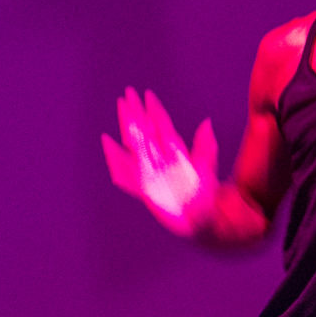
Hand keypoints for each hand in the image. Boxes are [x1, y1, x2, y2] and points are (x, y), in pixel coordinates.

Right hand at [101, 88, 218, 235]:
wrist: (200, 222)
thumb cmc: (207, 198)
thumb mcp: (207, 172)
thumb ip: (205, 149)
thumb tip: (207, 123)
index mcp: (176, 154)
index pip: (162, 126)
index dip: (154, 110)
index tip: (146, 94)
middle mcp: (161, 160)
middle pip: (145, 131)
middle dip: (136, 112)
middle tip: (127, 94)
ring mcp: (151, 172)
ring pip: (134, 146)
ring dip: (126, 128)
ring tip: (119, 112)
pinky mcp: (144, 187)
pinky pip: (126, 171)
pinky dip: (115, 158)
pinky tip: (108, 145)